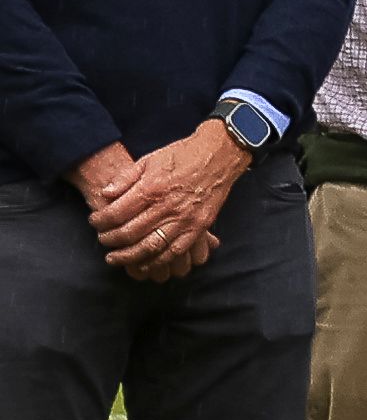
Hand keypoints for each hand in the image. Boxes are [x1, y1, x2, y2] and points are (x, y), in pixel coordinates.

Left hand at [83, 130, 245, 278]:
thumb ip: (124, 178)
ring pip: (151, 247)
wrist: (219, 156)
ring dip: (130, 256)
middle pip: (130, 233)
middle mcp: (166, 207)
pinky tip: (145, 263)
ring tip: (116, 258)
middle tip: (102, 240)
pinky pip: (176, 251)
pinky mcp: (199, 227)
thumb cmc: (181, 156)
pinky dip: (158, 261)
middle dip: (110, 240)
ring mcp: (184, 219)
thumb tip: (105, 193)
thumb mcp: (148, 160)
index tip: (94, 222)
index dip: (100, 221)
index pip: (116, 213)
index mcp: (151, 189)